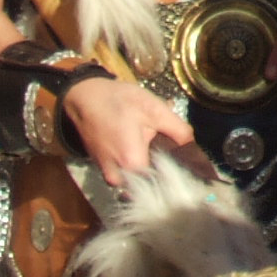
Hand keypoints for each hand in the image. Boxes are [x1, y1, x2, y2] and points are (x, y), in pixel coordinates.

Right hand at [61, 76, 193, 185]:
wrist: (84, 98)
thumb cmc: (119, 102)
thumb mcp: (153, 109)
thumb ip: (177, 129)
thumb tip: (192, 145)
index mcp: (133, 164)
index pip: (165, 178)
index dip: (179, 169)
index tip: (191, 161)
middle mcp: (119, 178)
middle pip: (153, 178)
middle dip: (164, 163)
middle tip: (169, 143)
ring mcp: (110, 175)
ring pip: (140, 175)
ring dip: (150, 160)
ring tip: (153, 140)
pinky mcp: (105, 169)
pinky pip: (127, 171)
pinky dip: (137, 159)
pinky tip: (140, 141)